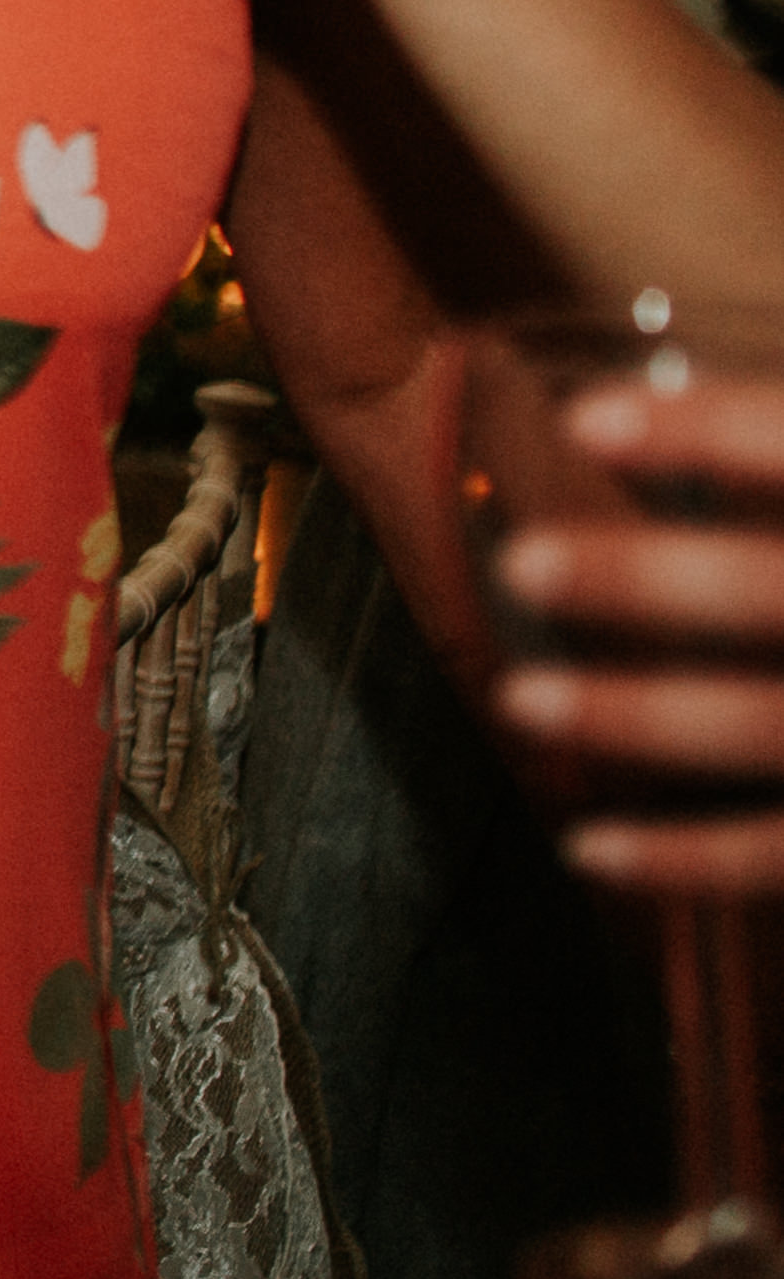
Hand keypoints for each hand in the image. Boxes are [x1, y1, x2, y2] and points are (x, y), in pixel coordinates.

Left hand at [494, 376, 783, 892]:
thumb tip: (670, 421)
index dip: (716, 433)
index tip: (587, 419)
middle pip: (783, 597)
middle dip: (656, 582)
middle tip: (525, 563)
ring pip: (775, 730)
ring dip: (644, 719)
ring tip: (521, 700)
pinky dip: (693, 860)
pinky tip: (592, 847)